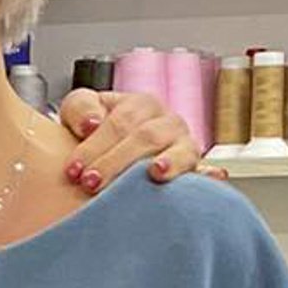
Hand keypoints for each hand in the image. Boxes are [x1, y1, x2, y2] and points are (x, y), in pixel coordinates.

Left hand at [57, 89, 231, 191]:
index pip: (119, 121)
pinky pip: (205, 171)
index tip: (74, 169)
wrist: (111, 153)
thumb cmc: (96, 132)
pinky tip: (212, 177)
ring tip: (155, 173)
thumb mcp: (80, 112)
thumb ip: (80, 109)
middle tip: (92, 183)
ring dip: (168, 162)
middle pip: (146, 137)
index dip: (94, 145)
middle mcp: (167, 122)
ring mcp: (184, 145)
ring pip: (180, 151)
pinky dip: (209, 175)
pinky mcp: (194, 169)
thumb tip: (92, 124)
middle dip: (116, 161)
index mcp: (140, 104)